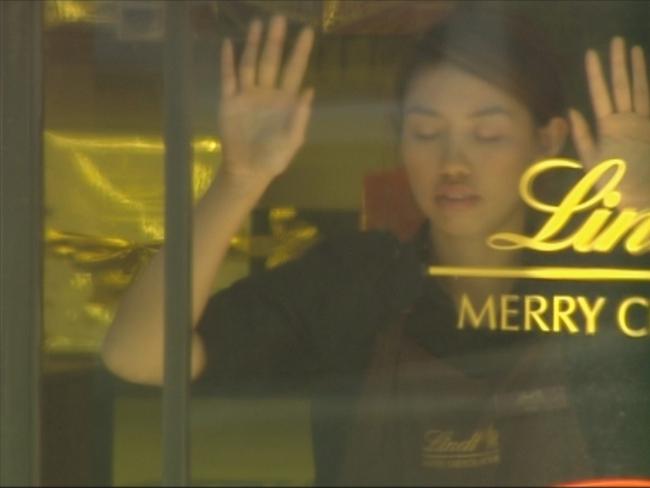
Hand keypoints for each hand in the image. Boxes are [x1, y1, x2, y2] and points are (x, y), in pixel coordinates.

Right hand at [218, 16, 314, 183]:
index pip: (294, 70)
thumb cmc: (274, 158)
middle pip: (271, 60)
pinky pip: (228, 78)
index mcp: (285, 100)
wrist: (248, 170)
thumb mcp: (292, 140)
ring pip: (250, 64)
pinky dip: (228, 61)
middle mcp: (266, 92)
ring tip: (257, 23)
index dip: (300, 51)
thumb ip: (301, 116)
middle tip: (279, 17)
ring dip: (252, 44)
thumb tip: (310, 89)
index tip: (307, 31)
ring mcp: (247, 95)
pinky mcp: (229, 101)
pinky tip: (228, 44)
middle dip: (275, 40)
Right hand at [569, 37, 649, 207]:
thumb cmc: (612, 183)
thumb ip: (583, 135)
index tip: (592, 54)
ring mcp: (644, 122)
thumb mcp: (591, 162)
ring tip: (634, 50)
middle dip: (618, 63)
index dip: (597, 74)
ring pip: (640, 90)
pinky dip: (648, 87)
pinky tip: (646, 76)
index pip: (601, 94)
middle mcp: (629, 120)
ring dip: (637, 69)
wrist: (642, 197)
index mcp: (609, 128)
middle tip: (616, 42)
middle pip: (623, 86)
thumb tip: (573, 112)